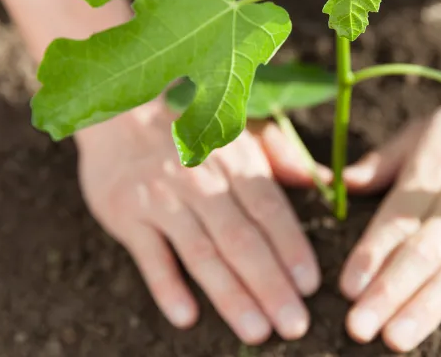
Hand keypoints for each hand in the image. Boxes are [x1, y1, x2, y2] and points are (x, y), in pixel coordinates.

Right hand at [74, 100, 319, 344]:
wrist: (119, 110)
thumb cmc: (190, 128)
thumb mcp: (238, 130)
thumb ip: (280, 156)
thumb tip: (322, 179)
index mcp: (234, 161)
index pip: (269, 209)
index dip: (291, 248)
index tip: (310, 286)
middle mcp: (201, 180)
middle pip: (241, 239)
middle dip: (270, 285)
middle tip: (294, 325)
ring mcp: (162, 197)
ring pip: (201, 252)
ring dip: (230, 295)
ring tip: (256, 330)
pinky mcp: (127, 213)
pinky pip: (149, 255)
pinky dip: (167, 286)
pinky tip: (186, 316)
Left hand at [338, 101, 440, 351]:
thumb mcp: (424, 131)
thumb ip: (384, 162)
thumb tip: (343, 183)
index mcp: (427, 172)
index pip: (394, 219)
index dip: (370, 254)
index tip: (346, 288)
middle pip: (421, 250)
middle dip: (388, 290)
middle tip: (359, 328)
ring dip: (428, 304)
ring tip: (398, 337)